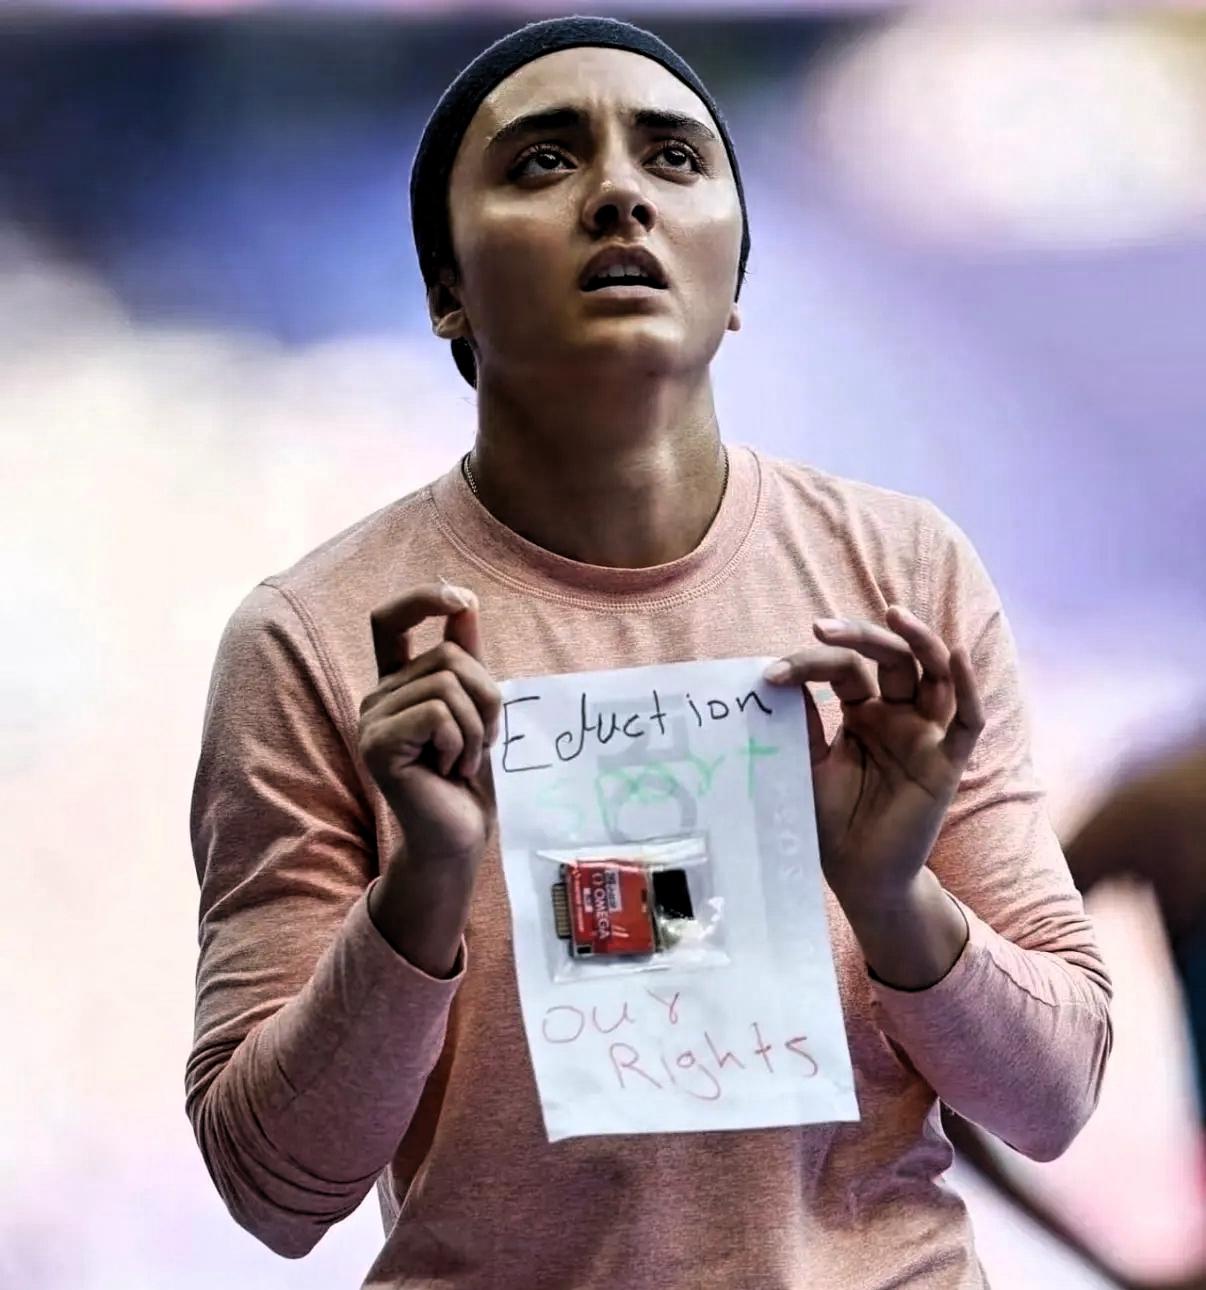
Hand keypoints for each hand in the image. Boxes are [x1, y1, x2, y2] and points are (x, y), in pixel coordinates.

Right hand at [359, 582, 501, 866]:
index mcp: (397, 684)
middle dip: (484, 697)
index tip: (463, 600)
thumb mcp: (476, 709)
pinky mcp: (377, 744)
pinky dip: (460, 743)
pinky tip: (448, 771)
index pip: (389, 621)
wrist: (457, 834)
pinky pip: (438, 714)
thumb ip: (467, 659)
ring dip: (475, 727)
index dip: (421, 599)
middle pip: (446, 655)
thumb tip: (465, 603)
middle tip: (479, 743)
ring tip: (462, 760)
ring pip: (446, 684)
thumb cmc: (467, 774)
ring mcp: (371, 719)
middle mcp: (377, 696)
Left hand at [763, 605, 984, 906]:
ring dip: (920, 641)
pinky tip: (957, 656)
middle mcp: (899, 717)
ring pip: (935, 675)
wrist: (856, 876)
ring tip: (895, 615)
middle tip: (821, 626)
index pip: (846, 670)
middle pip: (893, 659)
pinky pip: (967, 721)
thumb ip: (801, 721)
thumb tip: (776, 674)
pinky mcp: (947, 763)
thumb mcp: (806, 763)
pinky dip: (969, 687)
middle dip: (861, 636)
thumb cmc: (830, 821)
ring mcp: (925, 737)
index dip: (810, 664)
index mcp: (864, 713)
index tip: (769, 676)